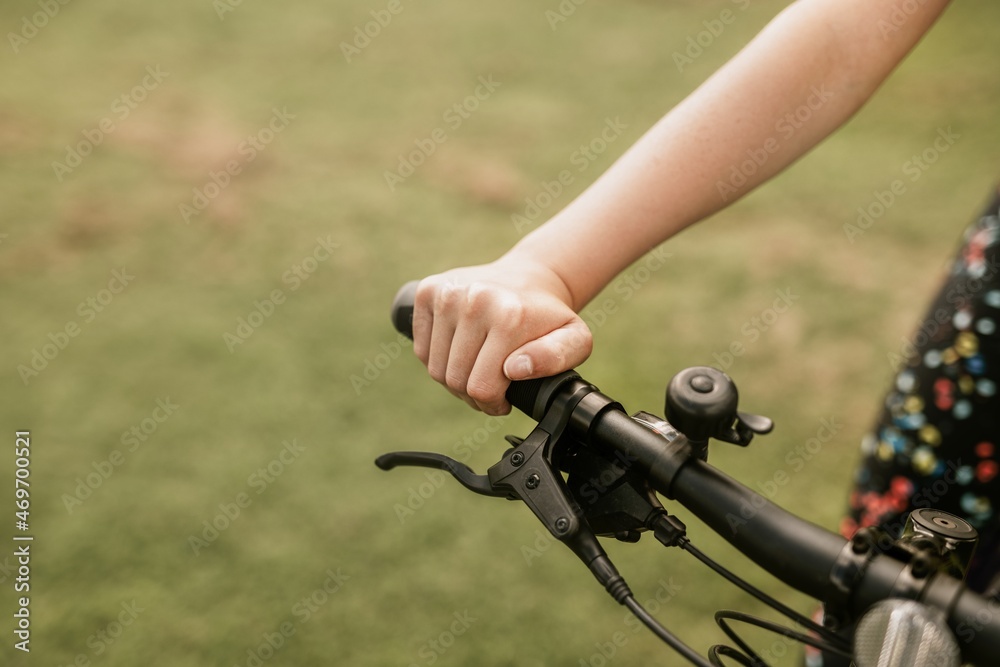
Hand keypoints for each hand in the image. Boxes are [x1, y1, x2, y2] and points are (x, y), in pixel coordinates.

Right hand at [412, 258, 592, 414]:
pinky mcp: (427, 291)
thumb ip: (556, 358)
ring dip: (454, 378)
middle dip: (472, 394)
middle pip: (455, 380)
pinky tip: (460, 350)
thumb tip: (515, 368)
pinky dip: (438, 358)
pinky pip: (422, 349)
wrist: (530, 277)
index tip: (504, 398)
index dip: (492, 403)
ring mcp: (446, 293)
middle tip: (490, 386)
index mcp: (508, 316)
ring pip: (435, 368)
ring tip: (476, 369)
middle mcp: (473, 299)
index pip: (481, 387)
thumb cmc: (549, 316)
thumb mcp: (575, 340)